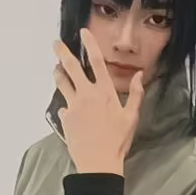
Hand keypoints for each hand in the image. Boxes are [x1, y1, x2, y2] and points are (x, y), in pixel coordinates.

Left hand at [53, 30, 143, 174]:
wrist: (98, 162)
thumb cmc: (118, 141)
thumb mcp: (132, 117)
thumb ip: (136, 94)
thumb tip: (139, 75)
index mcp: (105, 92)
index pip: (96, 61)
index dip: (89, 44)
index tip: (82, 32)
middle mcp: (87, 94)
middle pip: (71, 67)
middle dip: (62, 53)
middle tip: (56, 44)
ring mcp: (74, 105)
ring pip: (61, 83)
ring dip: (58, 73)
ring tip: (56, 69)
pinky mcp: (65, 118)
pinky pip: (64, 107)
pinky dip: (66, 105)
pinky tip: (68, 109)